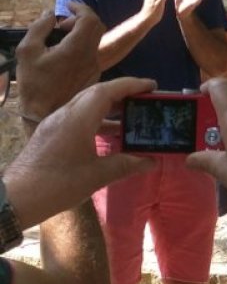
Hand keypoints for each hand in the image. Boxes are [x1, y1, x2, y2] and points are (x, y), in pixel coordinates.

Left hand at [3, 77, 157, 227]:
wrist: (17, 198)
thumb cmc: (58, 184)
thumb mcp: (98, 175)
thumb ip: (127, 164)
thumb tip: (152, 161)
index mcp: (78, 118)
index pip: (107, 90)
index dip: (131, 85)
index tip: (152, 86)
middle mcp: (65, 114)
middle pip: (97, 93)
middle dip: (122, 92)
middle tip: (145, 99)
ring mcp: (55, 123)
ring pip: (86, 104)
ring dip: (109, 106)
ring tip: (131, 116)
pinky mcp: (51, 133)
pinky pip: (78, 116)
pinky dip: (97, 118)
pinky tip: (109, 133)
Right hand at [15, 4, 104, 119]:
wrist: (45, 114)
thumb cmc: (34, 84)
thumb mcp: (27, 52)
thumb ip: (39, 28)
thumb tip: (49, 14)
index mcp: (77, 48)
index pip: (90, 19)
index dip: (80, 7)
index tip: (68, 5)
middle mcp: (91, 56)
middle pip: (97, 27)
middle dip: (81, 18)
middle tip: (62, 24)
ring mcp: (94, 66)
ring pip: (96, 40)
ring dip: (82, 32)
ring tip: (60, 38)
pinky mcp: (93, 74)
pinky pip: (92, 52)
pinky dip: (82, 44)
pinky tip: (64, 53)